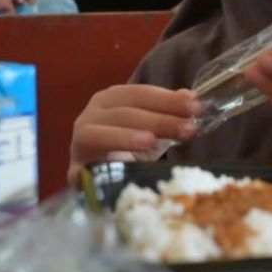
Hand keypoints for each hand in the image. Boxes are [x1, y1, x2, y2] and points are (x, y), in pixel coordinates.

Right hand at [68, 85, 201, 185]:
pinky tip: (117, 167)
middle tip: (190, 129)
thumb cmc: (128, 148)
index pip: (140, 94)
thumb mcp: (152, 128)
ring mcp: (78, 142)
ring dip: (127, 136)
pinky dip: (96, 167)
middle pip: (125, 112)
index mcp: (111, 99)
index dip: (169, 100)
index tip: (196, 108)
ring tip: (152, 142)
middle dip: (160, 120)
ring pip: (99, 133)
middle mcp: (91, 115)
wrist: (100, 178)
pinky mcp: (74, 170)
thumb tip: (191, 98)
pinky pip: (83, 166)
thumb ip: (169, 112)